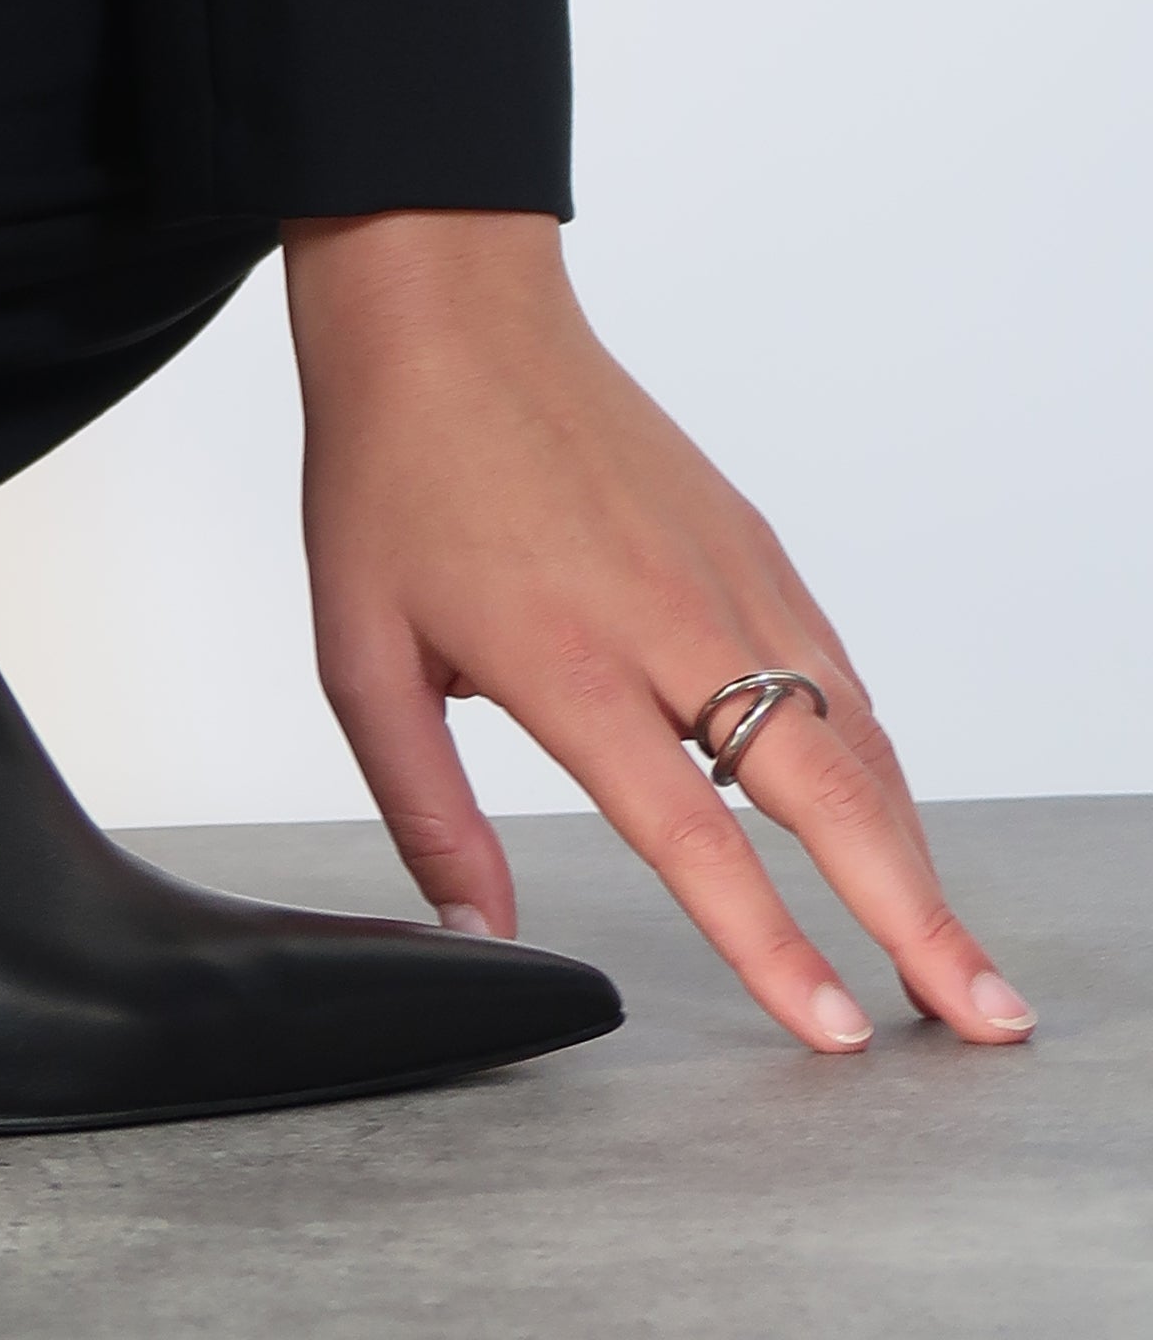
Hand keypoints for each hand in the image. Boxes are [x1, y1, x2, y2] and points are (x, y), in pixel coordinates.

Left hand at [283, 209, 1030, 1054]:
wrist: (446, 310)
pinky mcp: (751, 539)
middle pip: (823, 791)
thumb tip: (479, 932)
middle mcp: (668, 617)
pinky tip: (886, 819)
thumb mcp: (361, 652)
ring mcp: (725, 571)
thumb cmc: (393, 471)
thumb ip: (425, 809)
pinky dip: (877, 757)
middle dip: (914, 917)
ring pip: (853, 731)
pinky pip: (834, 668)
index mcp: (567, 657)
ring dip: (912, 846)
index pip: (692, 832)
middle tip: (978, 1013)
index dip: (771, 944)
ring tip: (951, 949)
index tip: (835, 1028)